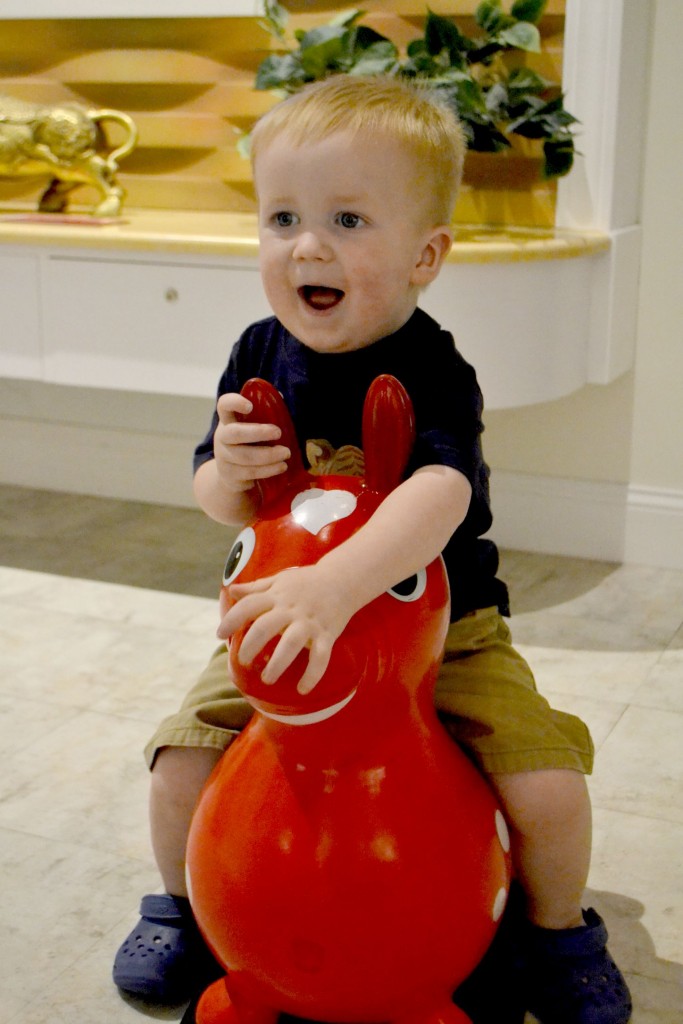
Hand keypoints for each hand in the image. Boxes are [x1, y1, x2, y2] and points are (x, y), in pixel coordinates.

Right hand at [213, 392, 290, 494]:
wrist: (231, 475)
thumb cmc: (248, 444)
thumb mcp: (253, 427)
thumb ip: (264, 413)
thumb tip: (281, 396)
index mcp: (228, 420)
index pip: (224, 405)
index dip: (234, 402)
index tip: (250, 406)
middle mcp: (222, 437)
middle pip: (234, 432)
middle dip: (258, 432)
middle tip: (278, 432)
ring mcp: (223, 457)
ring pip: (245, 456)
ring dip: (269, 455)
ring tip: (286, 453)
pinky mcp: (230, 474)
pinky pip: (250, 472)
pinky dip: (268, 470)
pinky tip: (281, 466)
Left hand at [217, 563, 355, 694]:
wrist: (344, 579)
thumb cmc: (307, 581)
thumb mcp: (280, 580)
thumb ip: (256, 588)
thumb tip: (232, 590)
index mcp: (277, 595)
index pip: (248, 605)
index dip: (231, 620)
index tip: (219, 635)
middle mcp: (291, 608)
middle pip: (265, 626)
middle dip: (250, 646)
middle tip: (243, 661)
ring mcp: (310, 621)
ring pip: (291, 643)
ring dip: (277, 663)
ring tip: (267, 679)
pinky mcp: (327, 634)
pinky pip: (321, 657)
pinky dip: (312, 674)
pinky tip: (302, 689)